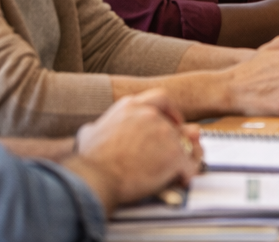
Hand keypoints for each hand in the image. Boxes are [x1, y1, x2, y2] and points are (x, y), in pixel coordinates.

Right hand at [65, 90, 200, 211]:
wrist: (96, 178)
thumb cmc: (89, 161)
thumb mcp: (88, 134)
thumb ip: (97, 128)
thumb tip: (93, 130)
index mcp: (131, 107)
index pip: (161, 99)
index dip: (170, 111)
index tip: (173, 121)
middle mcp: (150, 115)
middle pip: (174, 124)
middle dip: (176, 138)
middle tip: (173, 150)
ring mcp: (165, 133)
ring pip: (185, 143)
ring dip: (183, 155)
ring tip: (179, 167)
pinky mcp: (174, 153)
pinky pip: (189, 163)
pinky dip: (187, 172)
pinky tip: (181, 179)